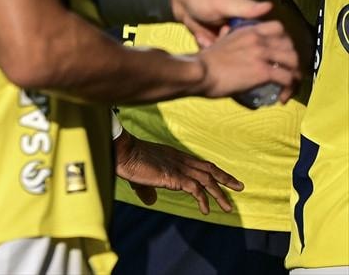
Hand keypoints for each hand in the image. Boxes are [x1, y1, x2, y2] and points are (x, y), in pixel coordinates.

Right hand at [115, 130, 241, 214]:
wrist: (123, 152)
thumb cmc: (128, 160)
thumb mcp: (141, 176)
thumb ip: (148, 189)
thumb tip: (151, 200)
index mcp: (174, 156)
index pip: (199, 163)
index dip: (212, 171)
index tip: (223, 178)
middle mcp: (180, 160)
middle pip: (209, 168)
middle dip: (225, 178)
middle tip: (239, 186)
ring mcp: (179, 168)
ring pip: (207, 180)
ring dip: (219, 194)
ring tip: (228, 208)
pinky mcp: (175, 177)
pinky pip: (196, 189)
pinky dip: (203, 199)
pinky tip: (206, 210)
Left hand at [170, 0, 273, 47]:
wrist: (178, 0)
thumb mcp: (225, 3)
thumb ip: (246, 8)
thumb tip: (270, 6)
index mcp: (249, 21)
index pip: (263, 40)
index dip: (257, 47)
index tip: (244, 46)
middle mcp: (240, 30)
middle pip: (245, 51)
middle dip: (232, 50)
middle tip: (218, 38)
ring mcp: (225, 37)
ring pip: (228, 54)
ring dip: (218, 49)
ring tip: (207, 38)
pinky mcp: (213, 42)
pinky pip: (214, 52)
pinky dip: (207, 47)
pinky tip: (200, 38)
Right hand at [195, 19, 299, 101]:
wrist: (198, 72)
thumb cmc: (203, 60)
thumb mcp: (218, 42)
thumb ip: (227, 37)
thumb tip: (225, 33)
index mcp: (247, 31)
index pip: (278, 28)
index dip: (285, 41)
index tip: (281, 53)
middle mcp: (258, 39)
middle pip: (290, 46)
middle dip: (293, 61)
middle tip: (288, 73)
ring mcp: (262, 54)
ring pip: (293, 61)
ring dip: (294, 75)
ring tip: (288, 86)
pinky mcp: (263, 71)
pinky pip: (287, 79)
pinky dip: (288, 89)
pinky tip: (282, 96)